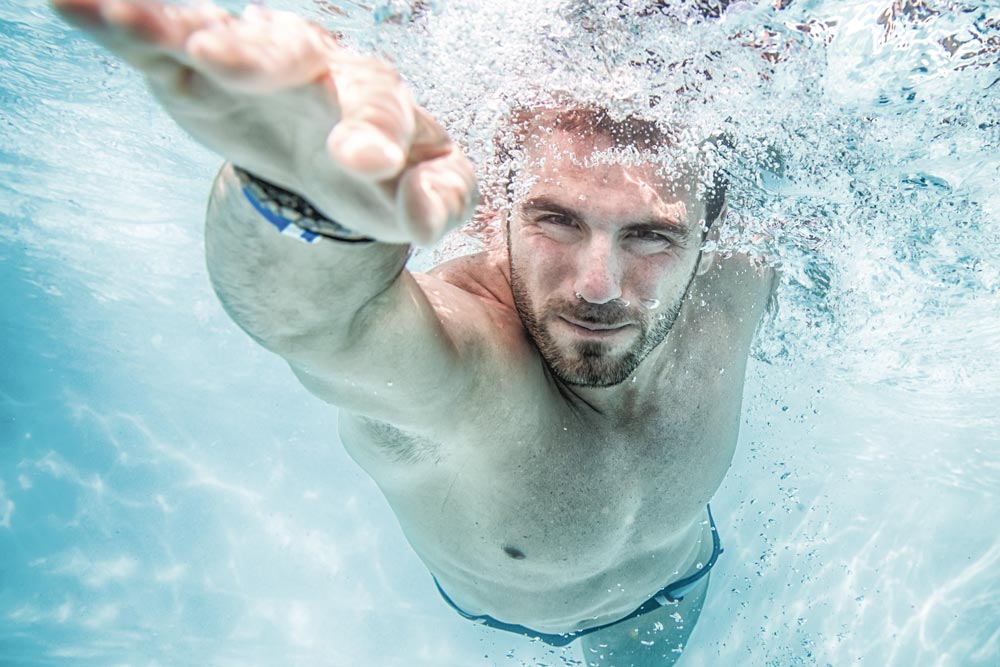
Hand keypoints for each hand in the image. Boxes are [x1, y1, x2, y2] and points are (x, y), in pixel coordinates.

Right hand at [51, 0, 476, 244]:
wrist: (329, 164)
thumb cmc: (381, 181)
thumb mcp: (421, 199)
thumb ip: (436, 203)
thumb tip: (424, 214)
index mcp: (377, 103)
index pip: (380, 108)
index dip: (373, 131)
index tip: (363, 162)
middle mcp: (317, 70)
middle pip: (292, 52)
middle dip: (261, 56)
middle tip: (224, 60)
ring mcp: (256, 67)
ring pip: (217, 33)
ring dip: (174, 24)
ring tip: (126, 20)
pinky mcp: (197, 74)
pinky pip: (159, 39)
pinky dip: (121, 20)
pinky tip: (71, 2)